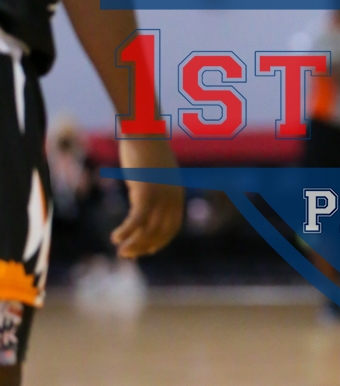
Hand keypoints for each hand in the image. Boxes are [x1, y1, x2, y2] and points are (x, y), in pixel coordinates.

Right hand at [111, 137, 184, 258]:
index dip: (159, 241)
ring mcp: (161, 196)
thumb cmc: (146, 150)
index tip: (146, 249)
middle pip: (160, 232)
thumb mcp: (154, 174)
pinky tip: (115, 237)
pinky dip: (126, 232)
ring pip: (148, 230)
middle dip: (143, 246)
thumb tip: (145, 201)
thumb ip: (153, 189)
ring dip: (133, 244)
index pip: (172, 227)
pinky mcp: (146, 192)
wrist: (144, 131)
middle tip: (127, 254)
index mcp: (177, 194)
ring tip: (120, 250)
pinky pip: (136, 220)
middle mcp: (172, 198)